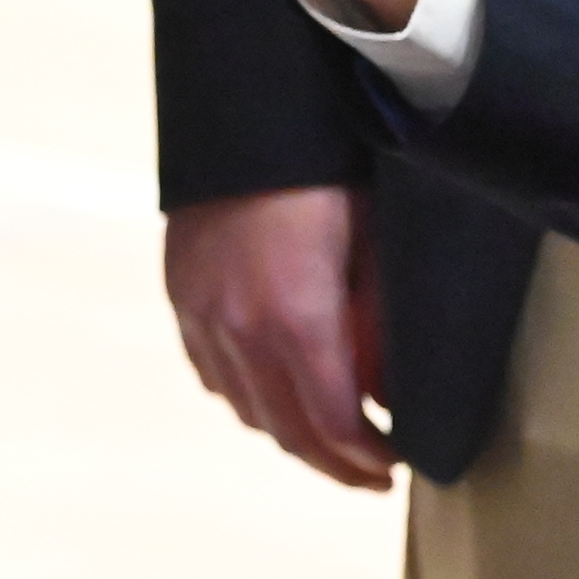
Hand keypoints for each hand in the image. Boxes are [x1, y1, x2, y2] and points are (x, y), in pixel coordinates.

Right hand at [166, 187, 396, 489]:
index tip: (395, 470)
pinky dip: (249, 397)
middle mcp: (240, 327)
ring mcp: (202, 312)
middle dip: (332, 462)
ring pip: (245, 407)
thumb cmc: (333, 167)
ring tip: (332, 441)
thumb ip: (384, 323)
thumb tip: (392, 391)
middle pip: (286, 430)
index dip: (364, 458)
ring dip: (291, 434)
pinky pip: (214, 372)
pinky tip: (278, 395)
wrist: (249, 104)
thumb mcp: (380, 242)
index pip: (332, 421)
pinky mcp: (183, 293)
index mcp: (296, 317)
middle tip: (371, 474)